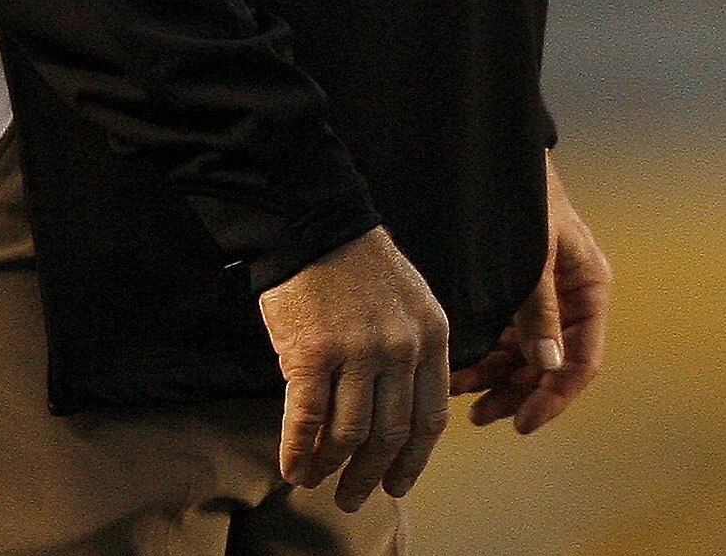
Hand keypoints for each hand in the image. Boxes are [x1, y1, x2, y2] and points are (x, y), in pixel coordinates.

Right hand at [258, 224, 450, 508]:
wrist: (316, 227)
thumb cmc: (360, 269)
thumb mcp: (410, 306)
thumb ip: (413, 356)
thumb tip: (401, 422)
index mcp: (433, 335)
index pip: (431, 415)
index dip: (414, 458)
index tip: (399, 484)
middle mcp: (401, 347)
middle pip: (391, 433)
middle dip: (372, 476)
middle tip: (353, 499)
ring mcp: (358, 351)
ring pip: (350, 434)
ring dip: (332, 468)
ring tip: (318, 481)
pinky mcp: (312, 353)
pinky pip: (307, 420)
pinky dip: (298, 452)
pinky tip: (292, 468)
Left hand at [453, 153, 609, 432]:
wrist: (496, 160)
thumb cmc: (524, 200)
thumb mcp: (534, 254)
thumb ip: (541, 310)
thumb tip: (550, 364)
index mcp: (589, 290)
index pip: (583, 360)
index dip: (556, 396)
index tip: (524, 422)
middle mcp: (570, 302)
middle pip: (552, 366)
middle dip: (518, 393)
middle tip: (481, 416)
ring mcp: (543, 303)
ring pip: (525, 359)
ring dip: (496, 381)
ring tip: (462, 396)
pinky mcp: (516, 299)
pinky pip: (505, 341)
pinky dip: (484, 360)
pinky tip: (458, 373)